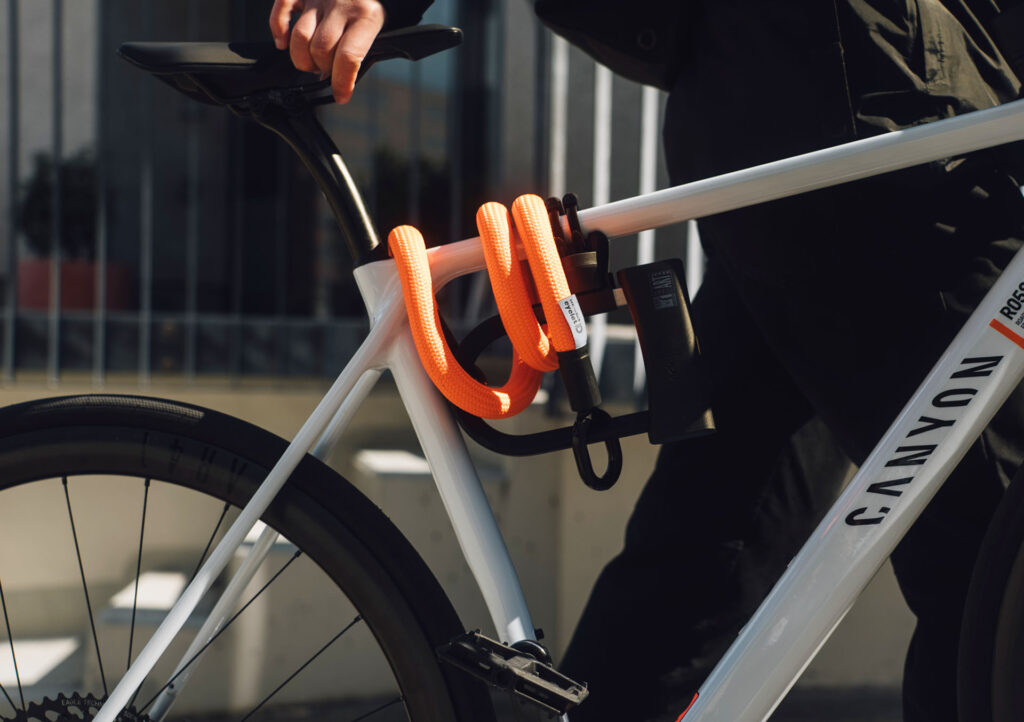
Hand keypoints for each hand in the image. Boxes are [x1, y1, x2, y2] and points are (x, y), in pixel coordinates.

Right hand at [269, 0, 385, 103]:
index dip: (341, 82)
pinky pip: (282, 9)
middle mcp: (342, 4)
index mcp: (366, 16)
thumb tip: (340, 80)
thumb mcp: (379, 26)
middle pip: (320, 50)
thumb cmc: (375, 4)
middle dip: (322, 69)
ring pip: (300, 36)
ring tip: (312, 60)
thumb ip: (362, 49)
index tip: (340, 96)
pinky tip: (283, 42)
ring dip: (303, 57)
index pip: (348, 57)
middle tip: (327, 71)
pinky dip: (278, 29)